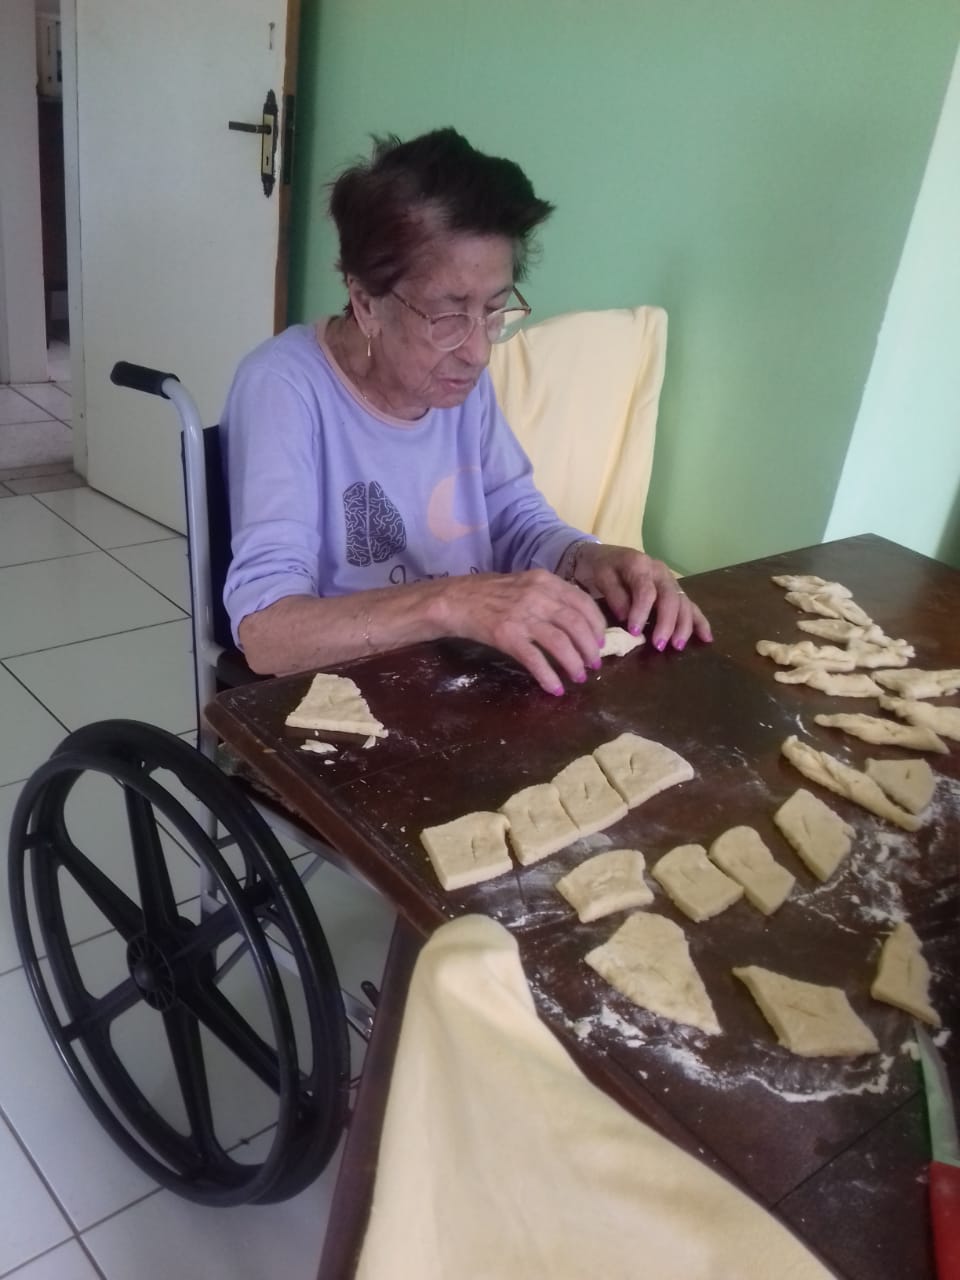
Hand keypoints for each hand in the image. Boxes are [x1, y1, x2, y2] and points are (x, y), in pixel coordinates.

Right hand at [437, 570, 606, 694]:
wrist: (455, 600)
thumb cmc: (490, 594)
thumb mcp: (525, 584)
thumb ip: (550, 597)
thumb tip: (578, 622)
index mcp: (545, 581)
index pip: (583, 602)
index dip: (597, 625)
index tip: (601, 641)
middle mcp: (538, 596)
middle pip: (577, 625)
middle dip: (590, 649)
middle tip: (594, 665)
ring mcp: (522, 616)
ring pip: (561, 644)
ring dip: (574, 665)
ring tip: (579, 677)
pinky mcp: (507, 636)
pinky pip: (536, 660)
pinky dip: (549, 677)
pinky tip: (555, 688)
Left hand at [573, 544, 712, 650]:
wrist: (604, 556)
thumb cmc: (601, 568)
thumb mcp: (601, 576)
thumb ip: (614, 594)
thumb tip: (626, 617)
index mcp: (640, 564)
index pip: (646, 590)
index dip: (642, 612)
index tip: (635, 632)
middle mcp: (659, 571)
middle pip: (670, 598)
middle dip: (667, 623)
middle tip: (659, 645)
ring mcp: (670, 581)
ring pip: (683, 603)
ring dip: (684, 626)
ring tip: (677, 646)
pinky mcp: (675, 591)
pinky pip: (691, 606)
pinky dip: (700, 622)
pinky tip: (707, 638)